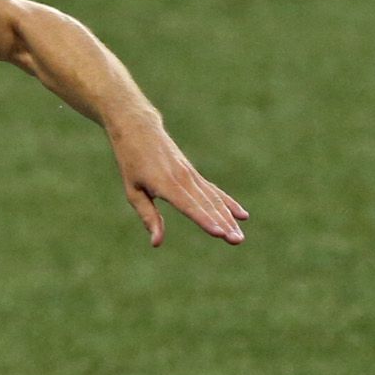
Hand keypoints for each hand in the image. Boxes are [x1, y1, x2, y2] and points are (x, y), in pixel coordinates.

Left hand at [109, 116, 248, 246]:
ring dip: (229, 219)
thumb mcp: (133, 191)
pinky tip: (242, 215)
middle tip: (237, 241)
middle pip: (207, 206)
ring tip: (239, 237)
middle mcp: (183, 179)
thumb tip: (156, 243)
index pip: (188, 206)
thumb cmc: (131, 163)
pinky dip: (228, 203)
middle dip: (223, 225)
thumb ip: (148, 216)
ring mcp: (191, 175)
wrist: (140, 130)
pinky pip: (214, 191)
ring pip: (214, 200)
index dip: (204, 220)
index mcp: (165, 184)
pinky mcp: (194, 174)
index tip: (218, 233)